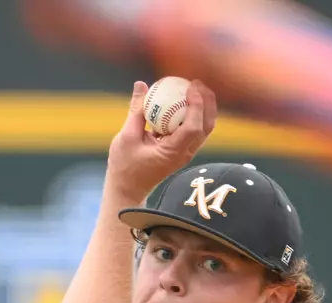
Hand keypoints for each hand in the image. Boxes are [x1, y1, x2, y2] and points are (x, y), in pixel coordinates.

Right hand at [106, 80, 217, 200]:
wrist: (127, 190)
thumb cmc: (124, 167)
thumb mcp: (126, 136)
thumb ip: (136, 110)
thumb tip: (141, 84)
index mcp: (173, 152)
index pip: (193, 127)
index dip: (196, 104)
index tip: (189, 86)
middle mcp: (184, 154)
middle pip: (206, 126)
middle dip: (206, 102)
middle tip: (196, 83)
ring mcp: (185, 154)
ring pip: (203, 129)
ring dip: (203, 107)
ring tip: (193, 89)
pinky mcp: (181, 152)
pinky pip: (192, 131)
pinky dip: (191, 115)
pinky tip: (181, 101)